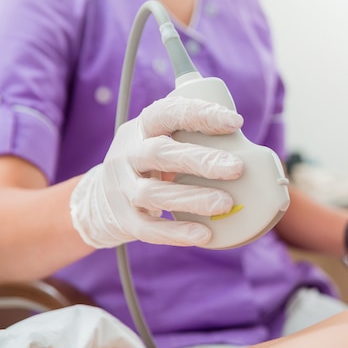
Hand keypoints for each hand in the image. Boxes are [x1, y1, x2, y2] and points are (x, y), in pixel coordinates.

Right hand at [70, 97, 243, 247]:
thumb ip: (190, 134)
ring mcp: (122, 188)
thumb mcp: (160, 138)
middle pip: (160, 153)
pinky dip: (177, 233)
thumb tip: (246, 141)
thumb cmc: (149, 163)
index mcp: (142, 128)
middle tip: (237, 168)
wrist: (101, 197)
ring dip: (192, 198)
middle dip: (201, 160)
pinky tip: (204, 234)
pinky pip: (149, 229)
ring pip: (153, 194)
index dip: (200, 115)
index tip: (235, 122)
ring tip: (225, 204)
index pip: (167, 113)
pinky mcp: (124, 219)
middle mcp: (127, 154)